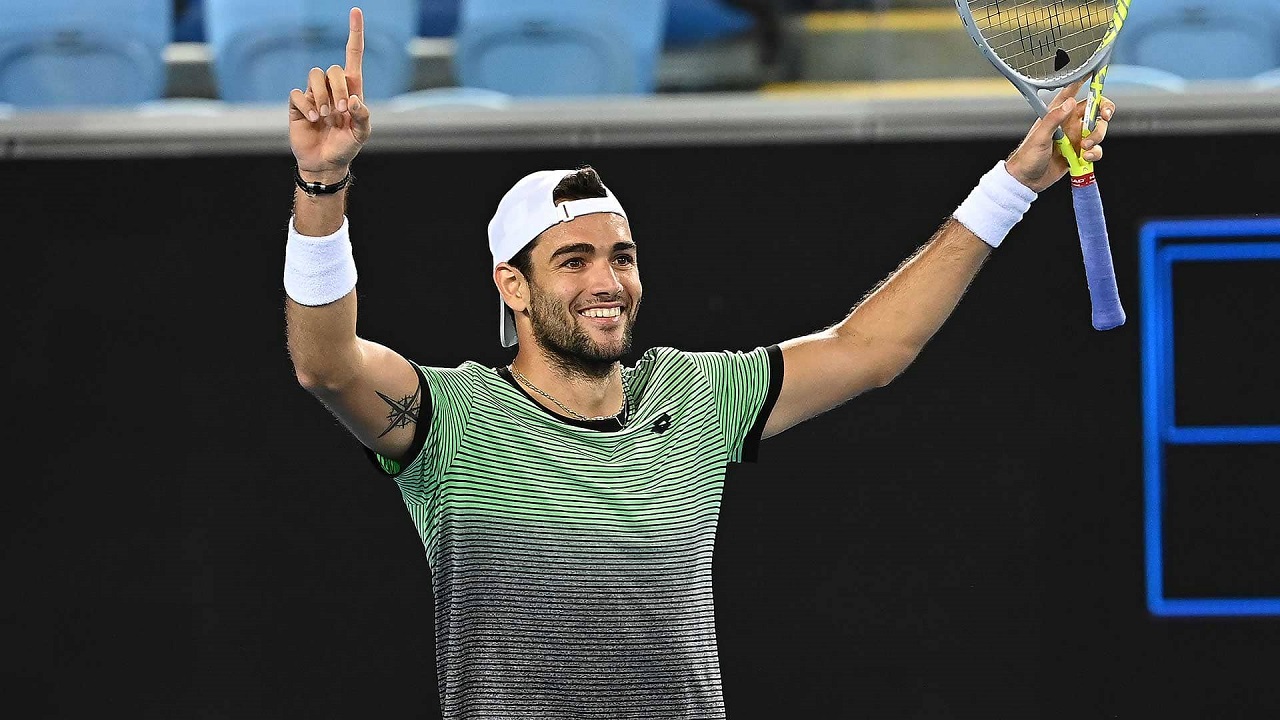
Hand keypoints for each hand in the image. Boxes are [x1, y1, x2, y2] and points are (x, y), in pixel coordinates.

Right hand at [288, 7, 370, 180]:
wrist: (326, 163)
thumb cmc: (346, 147)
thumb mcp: (362, 134)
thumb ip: (363, 116)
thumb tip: (354, 100)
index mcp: (352, 90)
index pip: (353, 55)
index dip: (355, 33)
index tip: (356, 11)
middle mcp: (333, 88)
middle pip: (333, 69)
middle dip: (339, 89)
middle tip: (340, 111)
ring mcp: (314, 94)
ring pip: (314, 75)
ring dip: (322, 96)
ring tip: (325, 116)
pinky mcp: (299, 105)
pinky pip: (298, 93)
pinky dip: (306, 105)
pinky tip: (312, 120)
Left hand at [1005, 78, 1115, 192]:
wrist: (1027, 180)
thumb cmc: (1027, 156)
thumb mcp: (1039, 137)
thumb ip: (1054, 120)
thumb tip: (1069, 103)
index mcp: (1058, 114)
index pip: (1072, 91)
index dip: (1084, 79)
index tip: (1096, 69)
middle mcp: (1069, 123)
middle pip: (1096, 109)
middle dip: (1105, 111)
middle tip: (1105, 117)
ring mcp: (1076, 138)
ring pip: (1099, 129)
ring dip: (1098, 136)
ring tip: (1085, 148)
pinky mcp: (1080, 153)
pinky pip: (1096, 149)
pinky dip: (1095, 153)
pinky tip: (1085, 158)